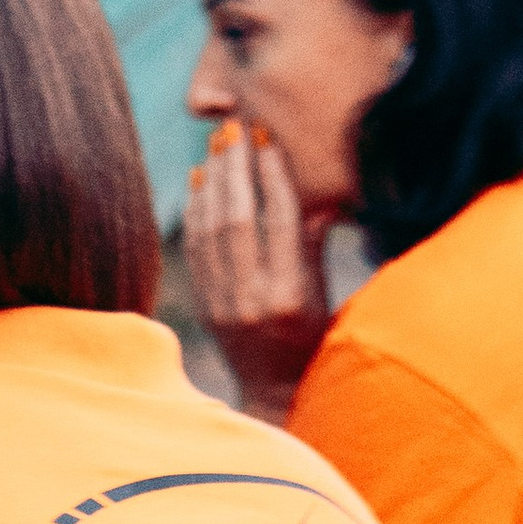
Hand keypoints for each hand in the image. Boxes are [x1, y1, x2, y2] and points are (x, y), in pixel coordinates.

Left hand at [182, 122, 330, 423]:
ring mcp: (222, 303)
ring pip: (211, 229)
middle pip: (239, 217)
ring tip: (217, 144)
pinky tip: (200, 181)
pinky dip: (195, 210)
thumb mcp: (328, 300)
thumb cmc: (316, 344)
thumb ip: (316, 249)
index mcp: (291, 295)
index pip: (279, 220)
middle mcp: (253, 297)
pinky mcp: (204, 306)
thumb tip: (319, 199)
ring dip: (213, 181)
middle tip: (234, 127)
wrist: (276, 395)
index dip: (273, 174)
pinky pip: (194, 249)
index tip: (267, 138)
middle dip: (235, 167)